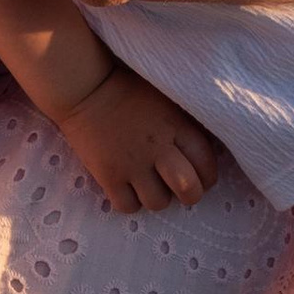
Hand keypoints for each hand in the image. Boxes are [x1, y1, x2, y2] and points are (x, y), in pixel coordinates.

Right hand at [56, 64, 222, 212]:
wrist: (85, 87)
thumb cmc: (128, 88)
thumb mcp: (165, 97)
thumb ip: (184, 122)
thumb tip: (200, 149)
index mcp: (177, 125)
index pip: (206, 163)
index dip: (208, 177)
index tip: (201, 177)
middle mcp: (159, 148)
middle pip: (189, 190)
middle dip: (190, 195)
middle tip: (180, 189)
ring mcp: (133, 164)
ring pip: (158, 203)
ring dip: (156, 197)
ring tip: (149, 184)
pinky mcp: (108, 175)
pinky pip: (128, 206)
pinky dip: (130, 202)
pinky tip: (127, 188)